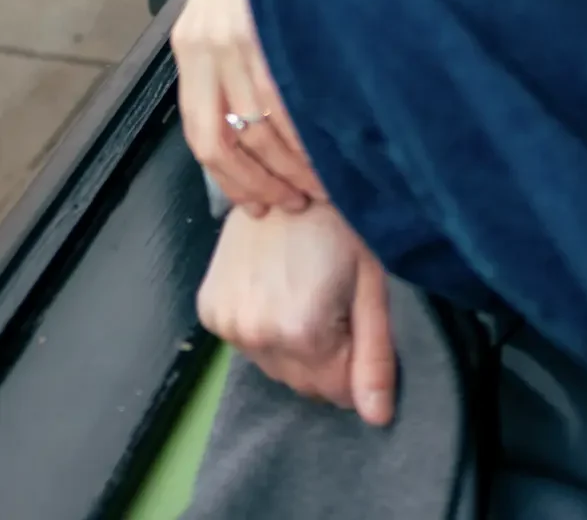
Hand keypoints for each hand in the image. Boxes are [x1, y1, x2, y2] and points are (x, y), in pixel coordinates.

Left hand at [173, 0, 327, 214]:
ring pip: (263, 130)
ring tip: (321, 187)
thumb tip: (257, 125)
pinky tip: (331, 153)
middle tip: (295, 203)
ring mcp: (239, 35)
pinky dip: (309, 140)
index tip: (259, 204)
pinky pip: (288, 102)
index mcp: (190, 44)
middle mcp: (207, 44)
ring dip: (293, 170)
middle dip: (263, 184)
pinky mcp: (271, 26)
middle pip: (228, 141)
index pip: (202, 134)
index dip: (231, 179)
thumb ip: (235, 57)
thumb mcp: (231, 5)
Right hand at [198, 201, 396, 426]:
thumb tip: (377, 418)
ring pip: (273, 365)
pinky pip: (246, 343)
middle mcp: (254, 333)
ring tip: (303, 287)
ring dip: (292, 343)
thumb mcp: (372, 285)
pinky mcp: (209, 308)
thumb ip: (375, 356)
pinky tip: (276, 286)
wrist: (287, 169)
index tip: (355, 320)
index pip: (335, 391)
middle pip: (301, 382)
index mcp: (299, 331)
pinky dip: (263, 326)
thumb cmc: (340, 221)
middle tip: (333, 300)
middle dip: (324, 355)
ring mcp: (225, 321)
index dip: (353, 363)